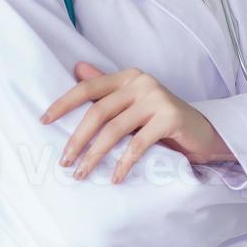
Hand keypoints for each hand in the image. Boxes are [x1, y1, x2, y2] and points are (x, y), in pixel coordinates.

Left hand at [39, 61, 233, 182]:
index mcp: (128, 77)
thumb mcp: (132, 104)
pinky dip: (123, 163)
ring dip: (95, 155)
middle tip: (64, 163)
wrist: (203, 133)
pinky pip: (138, 143)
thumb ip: (106, 90)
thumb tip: (76, 69)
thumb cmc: (162, 120)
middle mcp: (141, 83)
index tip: (43, 120)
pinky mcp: (170, 117)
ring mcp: (157, 98)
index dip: (63, 103)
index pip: (88, 88)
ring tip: (82, 174)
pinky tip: (114, 178)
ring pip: (115, 129)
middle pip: (98, 111)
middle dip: (77, 139)